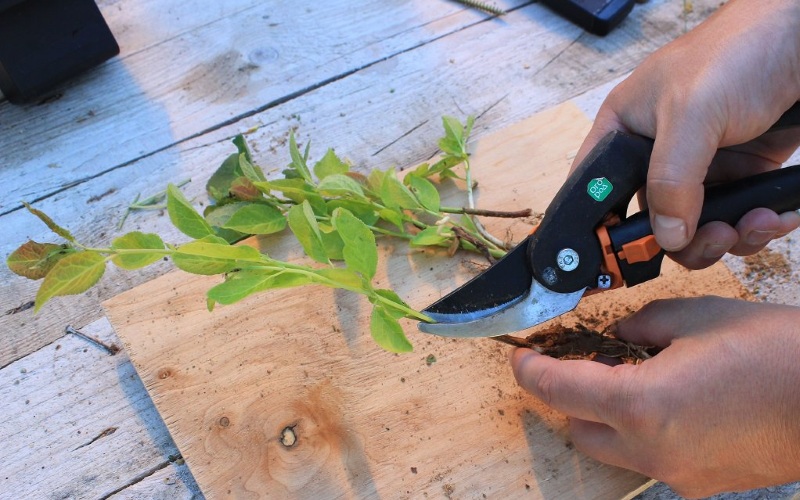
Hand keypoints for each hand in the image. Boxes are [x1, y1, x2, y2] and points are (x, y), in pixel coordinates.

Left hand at [510, 297, 799, 497]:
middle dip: (570, 394)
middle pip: (578, 428)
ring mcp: (677, 475)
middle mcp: (650, 451)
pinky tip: (670, 401)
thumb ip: (639, 326)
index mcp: (639, 405)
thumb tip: (616, 338)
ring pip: (612, 449)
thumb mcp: (695, 317)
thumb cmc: (775, 353)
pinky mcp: (703, 484)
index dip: (532, 370)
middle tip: (589, 359)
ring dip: (605, 416)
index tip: (522, 357)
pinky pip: (650, 459)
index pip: (558, 390)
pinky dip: (642, 432)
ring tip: (635, 376)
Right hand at [573, 0, 799, 267]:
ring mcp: (700, 168)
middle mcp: (656, 156)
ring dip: (729, 238)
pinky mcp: (740, 173)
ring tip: (757, 221)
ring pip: (697, 230)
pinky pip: (737, 219)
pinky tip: (777, 213)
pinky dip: (758, 226)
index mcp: (624, 134)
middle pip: (652, 224)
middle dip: (685, 242)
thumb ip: (671, 179)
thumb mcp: (692, 113)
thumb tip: (667, 237)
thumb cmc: (738, 52)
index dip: (600, 231)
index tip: (617, 262)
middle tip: (713, 238)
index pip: (595, 193)